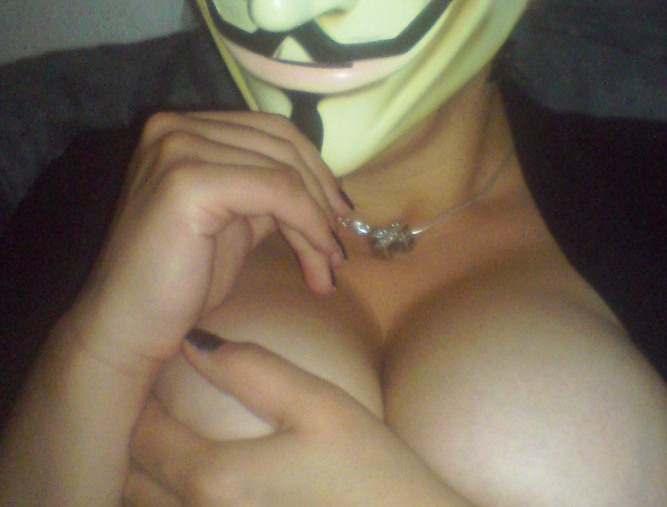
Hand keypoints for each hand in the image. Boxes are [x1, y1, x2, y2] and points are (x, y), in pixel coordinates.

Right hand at [70, 111, 348, 374]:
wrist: (127, 330)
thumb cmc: (178, 281)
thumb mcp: (235, 220)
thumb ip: (269, 190)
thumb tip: (330, 190)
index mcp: (182, 127)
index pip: (271, 130)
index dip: (315, 169)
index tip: (341, 212)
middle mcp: (174, 126)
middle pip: (281, 144)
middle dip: (322, 196)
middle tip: (340, 245)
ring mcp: (177, 148)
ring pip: (283, 171)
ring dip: (319, 220)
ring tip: (331, 263)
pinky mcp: (188, 180)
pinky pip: (277, 192)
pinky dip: (308, 225)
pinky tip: (319, 261)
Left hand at [125, 332, 470, 506]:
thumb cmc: (367, 469)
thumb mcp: (318, 405)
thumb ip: (252, 370)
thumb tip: (192, 340)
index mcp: (214, 482)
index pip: (146, 438)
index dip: (141, 403)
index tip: (155, 377)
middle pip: (134, 484)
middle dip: (136, 443)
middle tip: (158, 407)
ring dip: (150, 478)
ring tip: (173, 442)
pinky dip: (176, 502)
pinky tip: (201, 483)